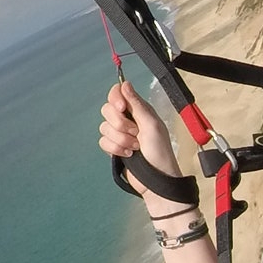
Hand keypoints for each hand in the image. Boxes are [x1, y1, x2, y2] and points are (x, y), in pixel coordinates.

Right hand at [99, 79, 181, 194]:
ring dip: (120, 139)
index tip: (122, 108)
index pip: (118, 93)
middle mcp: (128, 119)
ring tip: (135, 147)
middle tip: (135, 133)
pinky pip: (103, 141)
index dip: (116, 98)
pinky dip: (115, 149)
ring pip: (104, 127)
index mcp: (139, 110)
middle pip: (107, 110)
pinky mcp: (114, 147)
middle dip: (119, 124)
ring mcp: (120, 134)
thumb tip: (125, 83)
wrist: (155, 179)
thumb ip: (137, 104)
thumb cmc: (160, 151)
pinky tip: (128, 155)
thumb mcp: (151, 125)